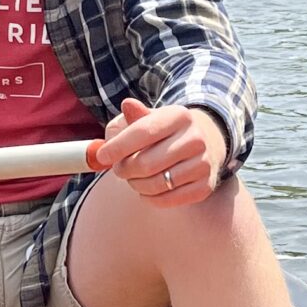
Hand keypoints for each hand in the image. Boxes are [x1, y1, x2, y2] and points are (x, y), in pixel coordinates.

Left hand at [94, 96, 226, 209]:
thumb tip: (127, 106)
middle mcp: (196, 138)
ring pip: (156, 184)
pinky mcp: (205, 186)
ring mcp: (203, 164)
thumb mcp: (150, 118)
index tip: (102, 156)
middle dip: (124, 169)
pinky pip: (167, 200)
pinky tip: (148, 189)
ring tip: (134, 178)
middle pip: (147, 163)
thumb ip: (133, 116)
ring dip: (136, 185)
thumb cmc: (165, 132)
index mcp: (179, 116)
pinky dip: (150, 198)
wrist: (204, 143)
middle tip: (119, 169)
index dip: (118, 147)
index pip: (143, 132)